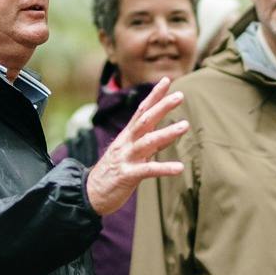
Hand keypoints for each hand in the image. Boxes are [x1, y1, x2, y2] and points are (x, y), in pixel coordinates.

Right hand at [85, 78, 188, 216]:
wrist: (90, 194)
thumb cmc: (113, 173)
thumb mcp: (131, 154)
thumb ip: (149, 143)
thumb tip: (171, 133)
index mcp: (127, 136)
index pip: (141, 111)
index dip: (154, 95)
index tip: (167, 80)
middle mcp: (126, 143)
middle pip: (145, 120)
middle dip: (161, 107)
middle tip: (180, 95)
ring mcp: (126, 158)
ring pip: (148, 142)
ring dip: (167, 133)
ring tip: (185, 125)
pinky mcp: (127, 176)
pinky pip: (148, 170)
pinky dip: (164, 168)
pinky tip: (179, 168)